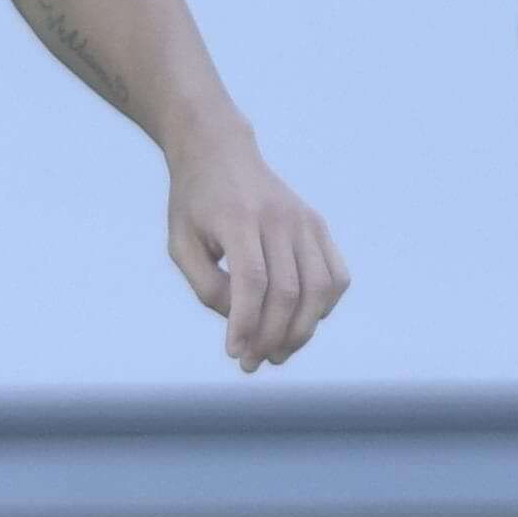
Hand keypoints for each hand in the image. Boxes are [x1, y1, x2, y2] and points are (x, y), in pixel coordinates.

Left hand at [167, 131, 349, 369]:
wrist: (219, 152)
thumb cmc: (194, 205)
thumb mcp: (181, 244)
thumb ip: (206, 285)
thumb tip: (241, 321)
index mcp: (237, 219)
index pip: (251, 282)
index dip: (246, 324)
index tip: (234, 354)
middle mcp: (278, 218)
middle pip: (287, 291)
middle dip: (271, 337)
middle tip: (252, 364)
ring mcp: (304, 220)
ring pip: (319, 288)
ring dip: (302, 330)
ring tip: (277, 353)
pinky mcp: (318, 225)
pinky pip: (336, 276)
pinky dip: (325, 307)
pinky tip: (301, 323)